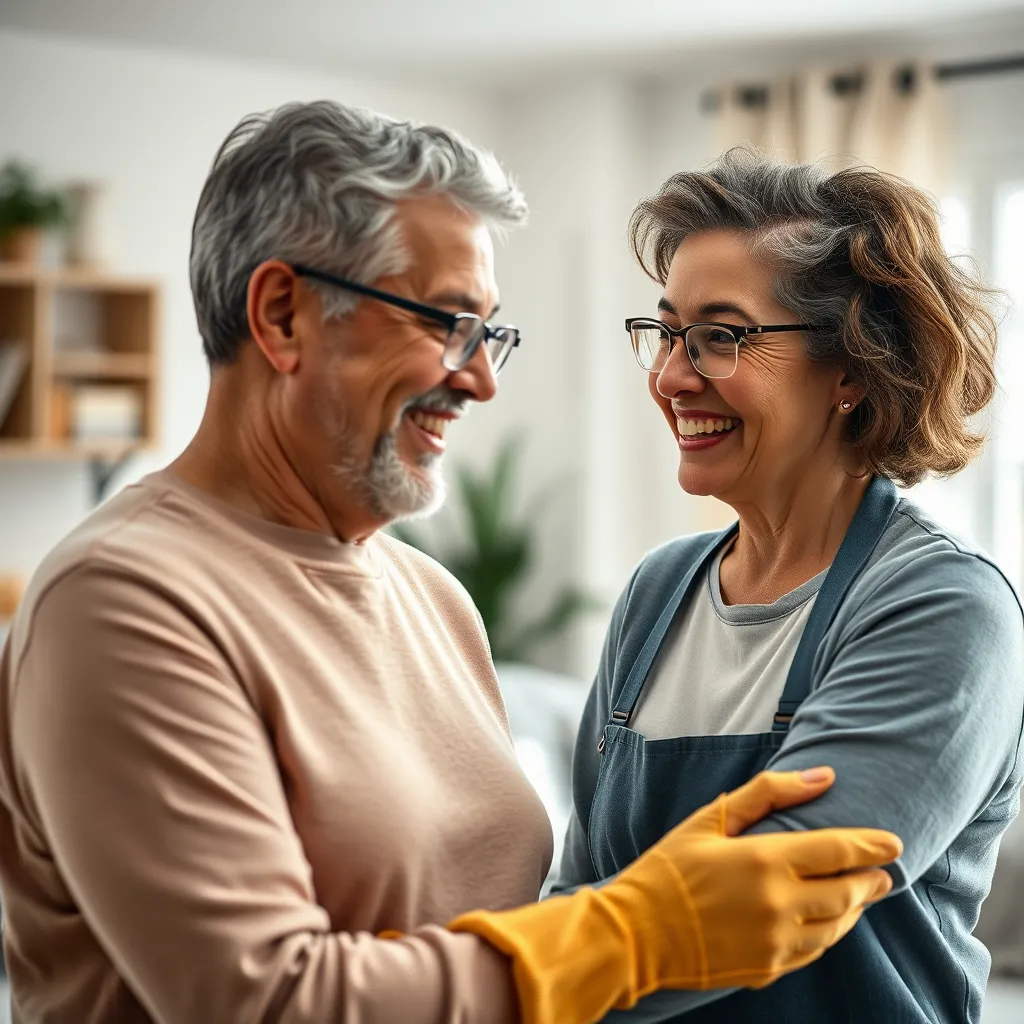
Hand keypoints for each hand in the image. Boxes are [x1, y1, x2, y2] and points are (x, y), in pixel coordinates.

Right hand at [448, 767, 901, 1023]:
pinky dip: (829, 932)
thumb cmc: (668, 869)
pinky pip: (814, 950)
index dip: (871, 846)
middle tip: (883, 870)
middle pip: (847, 892)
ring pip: (837, 926)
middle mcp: (780, 904)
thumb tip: (823, 776)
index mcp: (765, 861)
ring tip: (861, 892)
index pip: (838, 851)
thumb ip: (767, 793)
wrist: (636, 934)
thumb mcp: (710, 819)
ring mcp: (777, 942)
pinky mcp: (769, 969)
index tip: (894, 842)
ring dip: (855, 907)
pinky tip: (827, 920)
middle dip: (871, 879)